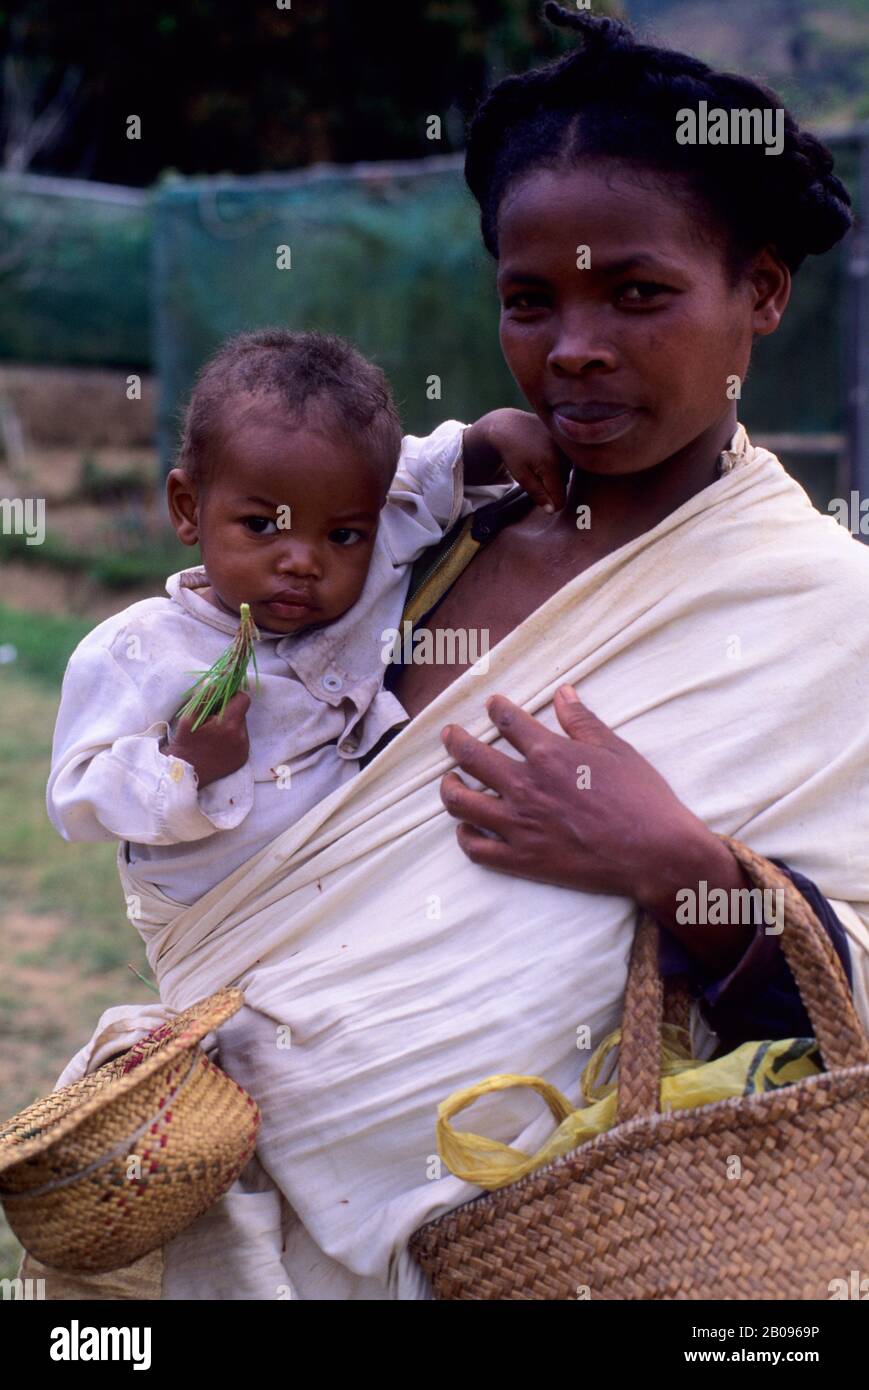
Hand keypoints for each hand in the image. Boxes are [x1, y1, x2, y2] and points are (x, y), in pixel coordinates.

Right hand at [162, 690, 250, 790]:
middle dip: (228, 711)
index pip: (243, 699)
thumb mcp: (188, 717)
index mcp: (229, 726)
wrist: (182, 774)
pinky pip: (241, 741)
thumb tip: (218, 681)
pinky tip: (216, 744)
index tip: (219, 700)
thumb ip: (205, 697)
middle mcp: (241, 739)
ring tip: (211, 734)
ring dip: (230, 725)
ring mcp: (243, 750)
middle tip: (210, 719)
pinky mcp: (243, 759)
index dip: (232, 695)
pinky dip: (231, 739)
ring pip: (242, 727)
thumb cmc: (183, 743)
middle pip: (242, 713)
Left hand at [440, 686, 751, 971]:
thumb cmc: (641, 798)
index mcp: (548, 755)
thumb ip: (582, 721)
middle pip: (471, 757)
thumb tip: (563, 693)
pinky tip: (465, 827)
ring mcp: (519, 825)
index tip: (492, 704)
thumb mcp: (615, 749)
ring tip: (450, 781)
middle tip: (449, 735)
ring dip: (449, 788)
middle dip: (455, 740)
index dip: (496, 708)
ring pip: (461, 803)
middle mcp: (525, 786)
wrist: (653, 852)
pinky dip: (465, 836)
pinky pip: (477, 849)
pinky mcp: (522, 859)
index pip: (507, 721)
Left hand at [462, 408, 570, 511]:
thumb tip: (553, 510)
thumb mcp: (521, 475)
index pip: (560, 500)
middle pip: (564, 486)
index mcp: (551, 466)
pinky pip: (569, 461)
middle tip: (536, 473)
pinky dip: (560, 463)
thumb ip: (537, 493)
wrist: (511, 426)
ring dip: (557, 474)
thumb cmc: (513, 453)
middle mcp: (564, 455)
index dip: (551, 504)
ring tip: (540, 462)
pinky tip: (547, 454)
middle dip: (552, 486)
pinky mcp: (569, 441)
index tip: (540, 498)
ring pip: (568, 474)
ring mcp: (568, 447)